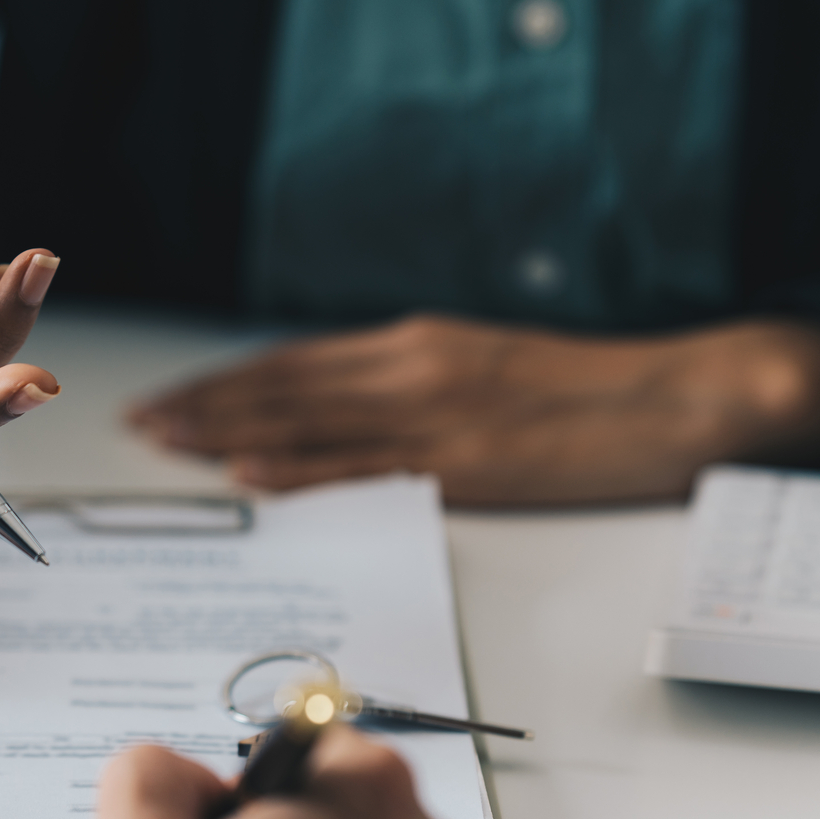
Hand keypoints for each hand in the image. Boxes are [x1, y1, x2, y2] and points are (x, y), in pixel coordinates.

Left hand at [128, 314, 819, 504]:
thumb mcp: (486, 369)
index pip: (297, 364)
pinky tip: (248, 472)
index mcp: (418, 346)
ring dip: (228, 430)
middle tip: (137, 420)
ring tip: (165, 442)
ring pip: (309, 421)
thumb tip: (346, 414)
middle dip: (204, 403)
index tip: (171, 395)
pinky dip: (300, 467)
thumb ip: (415, 387)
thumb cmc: (587, 393)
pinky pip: (363, 467)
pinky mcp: (466, 462)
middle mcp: (414, 368)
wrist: (682, 395)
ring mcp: (437, 414)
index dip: (226, 380)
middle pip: (285, 386)